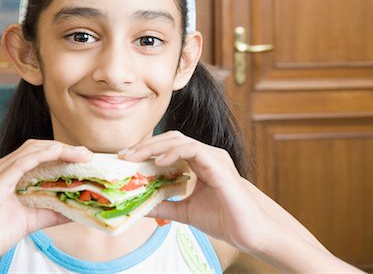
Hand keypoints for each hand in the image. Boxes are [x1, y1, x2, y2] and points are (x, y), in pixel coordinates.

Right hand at [0, 139, 91, 272]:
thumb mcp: (31, 219)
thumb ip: (52, 211)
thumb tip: (78, 208)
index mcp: (3, 174)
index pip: (35, 153)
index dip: (60, 150)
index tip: (83, 156)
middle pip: (34, 147)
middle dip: (63, 147)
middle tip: (87, 154)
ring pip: (29, 151)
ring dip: (58, 150)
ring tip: (80, 155)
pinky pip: (20, 164)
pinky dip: (42, 158)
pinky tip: (60, 157)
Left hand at [119, 131, 270, 251]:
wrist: (248, 232)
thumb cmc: (223, 219)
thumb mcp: (185, 211)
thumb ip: (165, 205)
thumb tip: (141, 207)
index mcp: (199, 163)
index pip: (168, 148)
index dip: (146, 150)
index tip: (126, 159)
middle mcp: (206, 155)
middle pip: (170, 140)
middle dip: (145, 146)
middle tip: (124, 155)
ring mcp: (213, 157)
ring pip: (179, 140)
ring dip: (154, 147)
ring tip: (134, 157)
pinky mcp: (219, 164)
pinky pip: (193, 150)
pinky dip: (173, 152)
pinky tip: (158, 162)